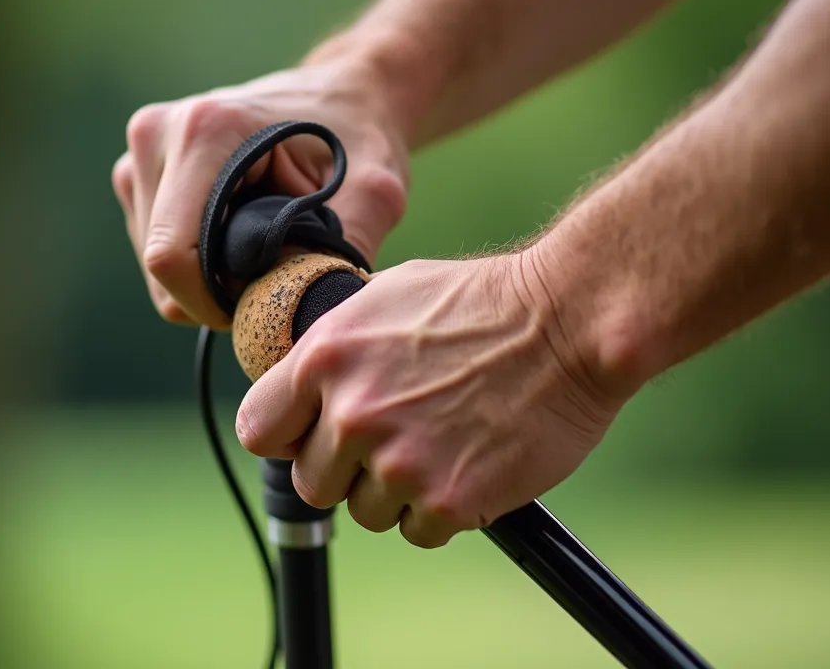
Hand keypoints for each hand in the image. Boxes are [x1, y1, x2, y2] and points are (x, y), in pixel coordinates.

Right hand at [112, 60, 411, 328]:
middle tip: (277, 272)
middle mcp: (158, 135)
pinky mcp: (138, 173)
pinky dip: (198, 260)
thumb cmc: (360, 137)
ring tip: (262, 241)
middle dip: (216, 292)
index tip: (266, 303)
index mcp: (206, 132)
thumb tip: (313, 319)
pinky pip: (157, 249)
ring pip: (155, 267)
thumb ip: (345, 253)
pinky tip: (239, 232)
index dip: (214, 303)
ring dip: (208, 276)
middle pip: (160, 269)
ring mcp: (140, 154)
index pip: (172, 256)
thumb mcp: (374, 193)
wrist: (341, 94)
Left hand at [234, 253, 628, 548]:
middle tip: (397, 438)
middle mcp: (352, 415)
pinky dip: (442, 509)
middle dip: (347, 468)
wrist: (569, 320)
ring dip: (397, 491)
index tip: (311, 436)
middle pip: (313, 482)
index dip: (288, 437)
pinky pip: (419, 531)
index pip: (260, 431)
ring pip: (366, 511)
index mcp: (326, 359)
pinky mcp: (447, 500)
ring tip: (443, 442)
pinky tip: (469, 463)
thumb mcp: (387, 297)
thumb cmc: (486, 299)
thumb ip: (336, 349)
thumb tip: (306, 384)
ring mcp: (399, 462)